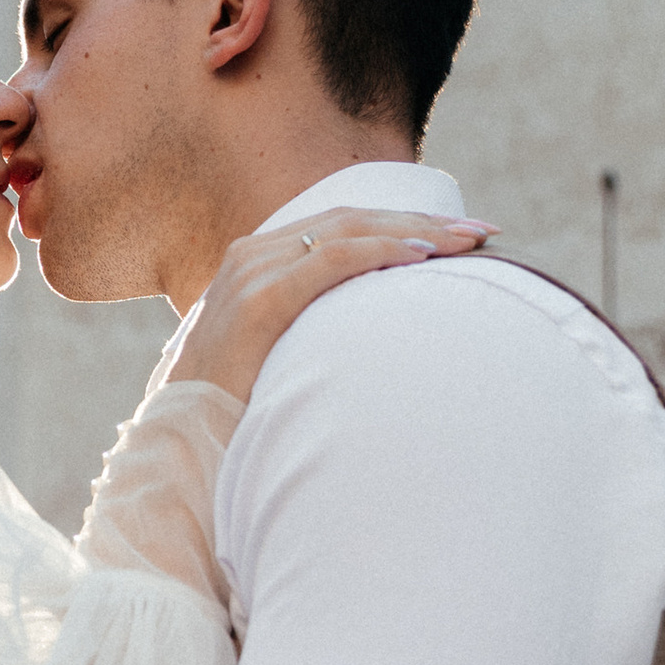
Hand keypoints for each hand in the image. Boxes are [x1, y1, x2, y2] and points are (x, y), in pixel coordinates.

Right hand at [169, 210, 492, 405]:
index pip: (342, 224)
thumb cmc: (233, 411)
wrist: (181, 446)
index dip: (404, 223)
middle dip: (423, 222)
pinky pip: (330, 261)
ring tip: (468, 243)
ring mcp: (251, 274)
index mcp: (257, 262)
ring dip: (415, 231)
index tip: (461, 238)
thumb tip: (369, 341)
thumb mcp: (274, 357)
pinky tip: (421, 257)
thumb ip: (308, 332)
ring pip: (347, 230)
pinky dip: (380, 251)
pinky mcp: (257, 302)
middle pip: (353, 218)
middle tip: (484, 233)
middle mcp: (252, 255)